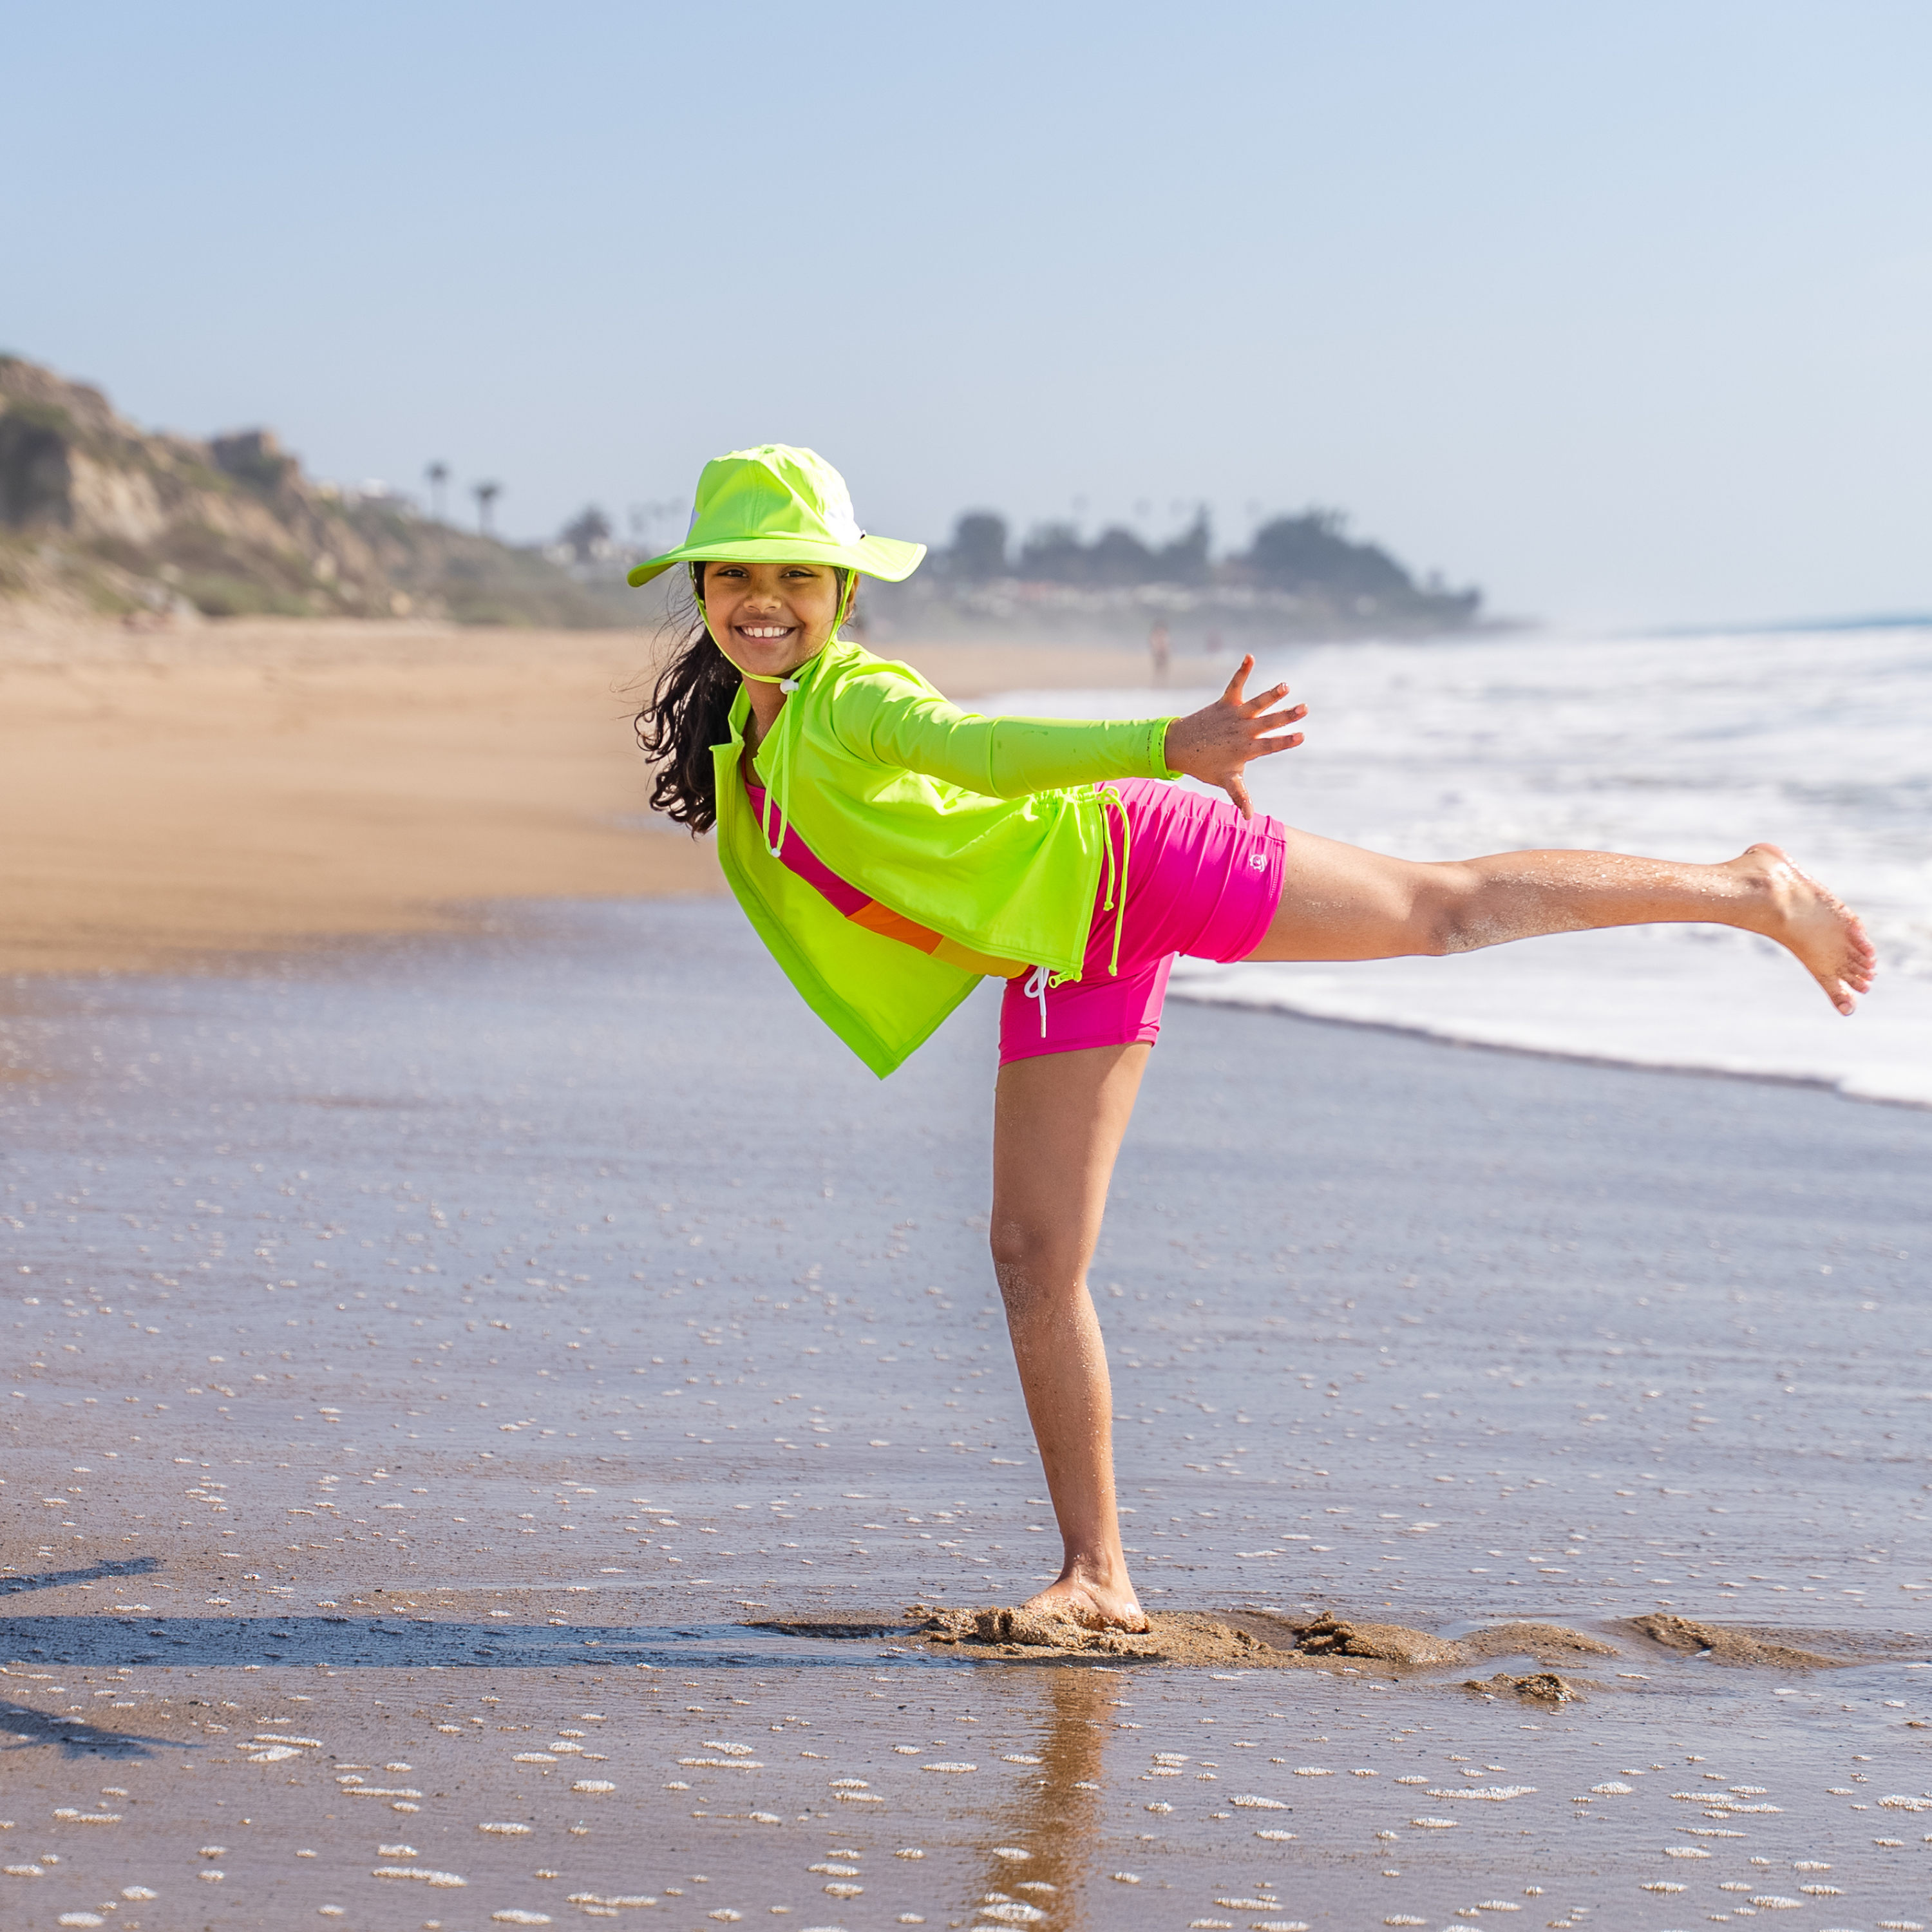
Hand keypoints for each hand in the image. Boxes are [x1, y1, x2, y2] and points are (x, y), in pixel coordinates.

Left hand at [1161, 655, 1306, 819]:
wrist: (1178, 747)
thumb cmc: (1206, 765)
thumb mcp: (1225, 781)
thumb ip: (1240, 796)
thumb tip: (1249, 819)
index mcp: (1246, 749)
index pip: (1270, 746)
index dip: (1285, 741)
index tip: (1300, 736)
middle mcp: (1242, 730)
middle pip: (1268, 723)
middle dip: (1286, 716)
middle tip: (1304, 708)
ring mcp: (1234, 716)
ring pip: (1256, 703)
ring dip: (1270, 694)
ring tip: (1285, 685)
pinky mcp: (1225, 702)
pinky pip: (1235, 684)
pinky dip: (1242, 670)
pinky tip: (1250, 656)